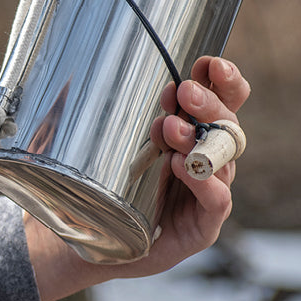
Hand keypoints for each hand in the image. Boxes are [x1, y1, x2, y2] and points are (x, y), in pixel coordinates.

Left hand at [26, 56, 250, 300]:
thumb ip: (95, 107)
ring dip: (198, 138)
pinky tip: (183, 166)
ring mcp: (205, 192)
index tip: (206, 63)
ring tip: (168, 127)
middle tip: (184, 92)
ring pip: (221, 159)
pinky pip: (216, 200)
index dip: (220, 79)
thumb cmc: (92, 181)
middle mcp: (203, 158)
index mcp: (187, 131)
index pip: (219, 99)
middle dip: (208, 103)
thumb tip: (75, 70)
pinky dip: (203, 181)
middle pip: (226, 124)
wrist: (80, 236)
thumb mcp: (92, 137)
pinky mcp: (201, 226)